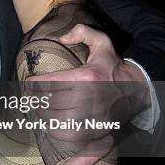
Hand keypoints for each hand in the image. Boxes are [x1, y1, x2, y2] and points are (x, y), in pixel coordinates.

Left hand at [26, 24, 148, 140]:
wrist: (136, 90)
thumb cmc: (112, 67)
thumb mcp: (102, 42)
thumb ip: (82, 32)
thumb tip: (62, 38)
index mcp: (87, 76)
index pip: (51, 81)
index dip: (35, 82)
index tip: (29, 81)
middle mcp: (88, 97)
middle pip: (50, 100)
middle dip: (36, 97)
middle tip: (31, 94)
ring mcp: (91, 116)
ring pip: (55, 117)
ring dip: (42, 113)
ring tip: (38, 107)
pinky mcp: (94, 130)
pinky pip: (66, 133)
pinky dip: (53, 129)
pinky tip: (49, 121)